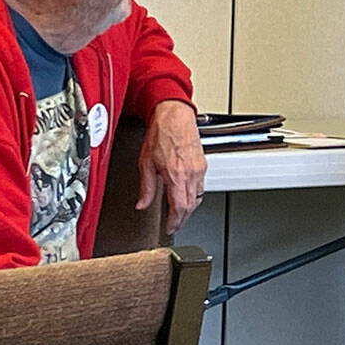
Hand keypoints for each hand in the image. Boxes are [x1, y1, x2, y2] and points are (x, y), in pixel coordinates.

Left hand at [137, 100, 206, 234]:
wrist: (174, 116)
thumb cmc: (161, 134)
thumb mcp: (145, 163)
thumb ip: (146, 187)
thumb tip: (142, 204)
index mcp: (176, 175)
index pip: (179, 208)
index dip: (174, 222)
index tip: (169, 228)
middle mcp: (191, 174)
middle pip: (191, 206)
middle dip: (182, 218)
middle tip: (174, 225)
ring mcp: (199, 169)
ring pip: (198, 197)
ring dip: (189, 208)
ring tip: (179, 213)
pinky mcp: (202, 163)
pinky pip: (201, 186)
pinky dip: (194, 195)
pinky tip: (185, 195)